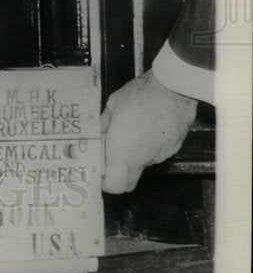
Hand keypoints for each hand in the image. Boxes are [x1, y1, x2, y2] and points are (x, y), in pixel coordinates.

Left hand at [100, 69, 197, 193]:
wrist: (173, 88)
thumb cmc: (142, 94)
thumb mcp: (112, 105)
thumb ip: (103, 124)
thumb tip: (99, 133)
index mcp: (122, 150)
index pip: (114, 185)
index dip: (105, 183)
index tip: (99, 174)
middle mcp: (142, 158)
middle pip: (128, 182)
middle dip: (117, 176)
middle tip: (110, 159)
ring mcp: (159, 155)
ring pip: (143, 165)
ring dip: (133, 157)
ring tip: (130, 134)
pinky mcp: (172, 148)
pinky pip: (156, 154)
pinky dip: (149, 147)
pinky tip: (146, 129)